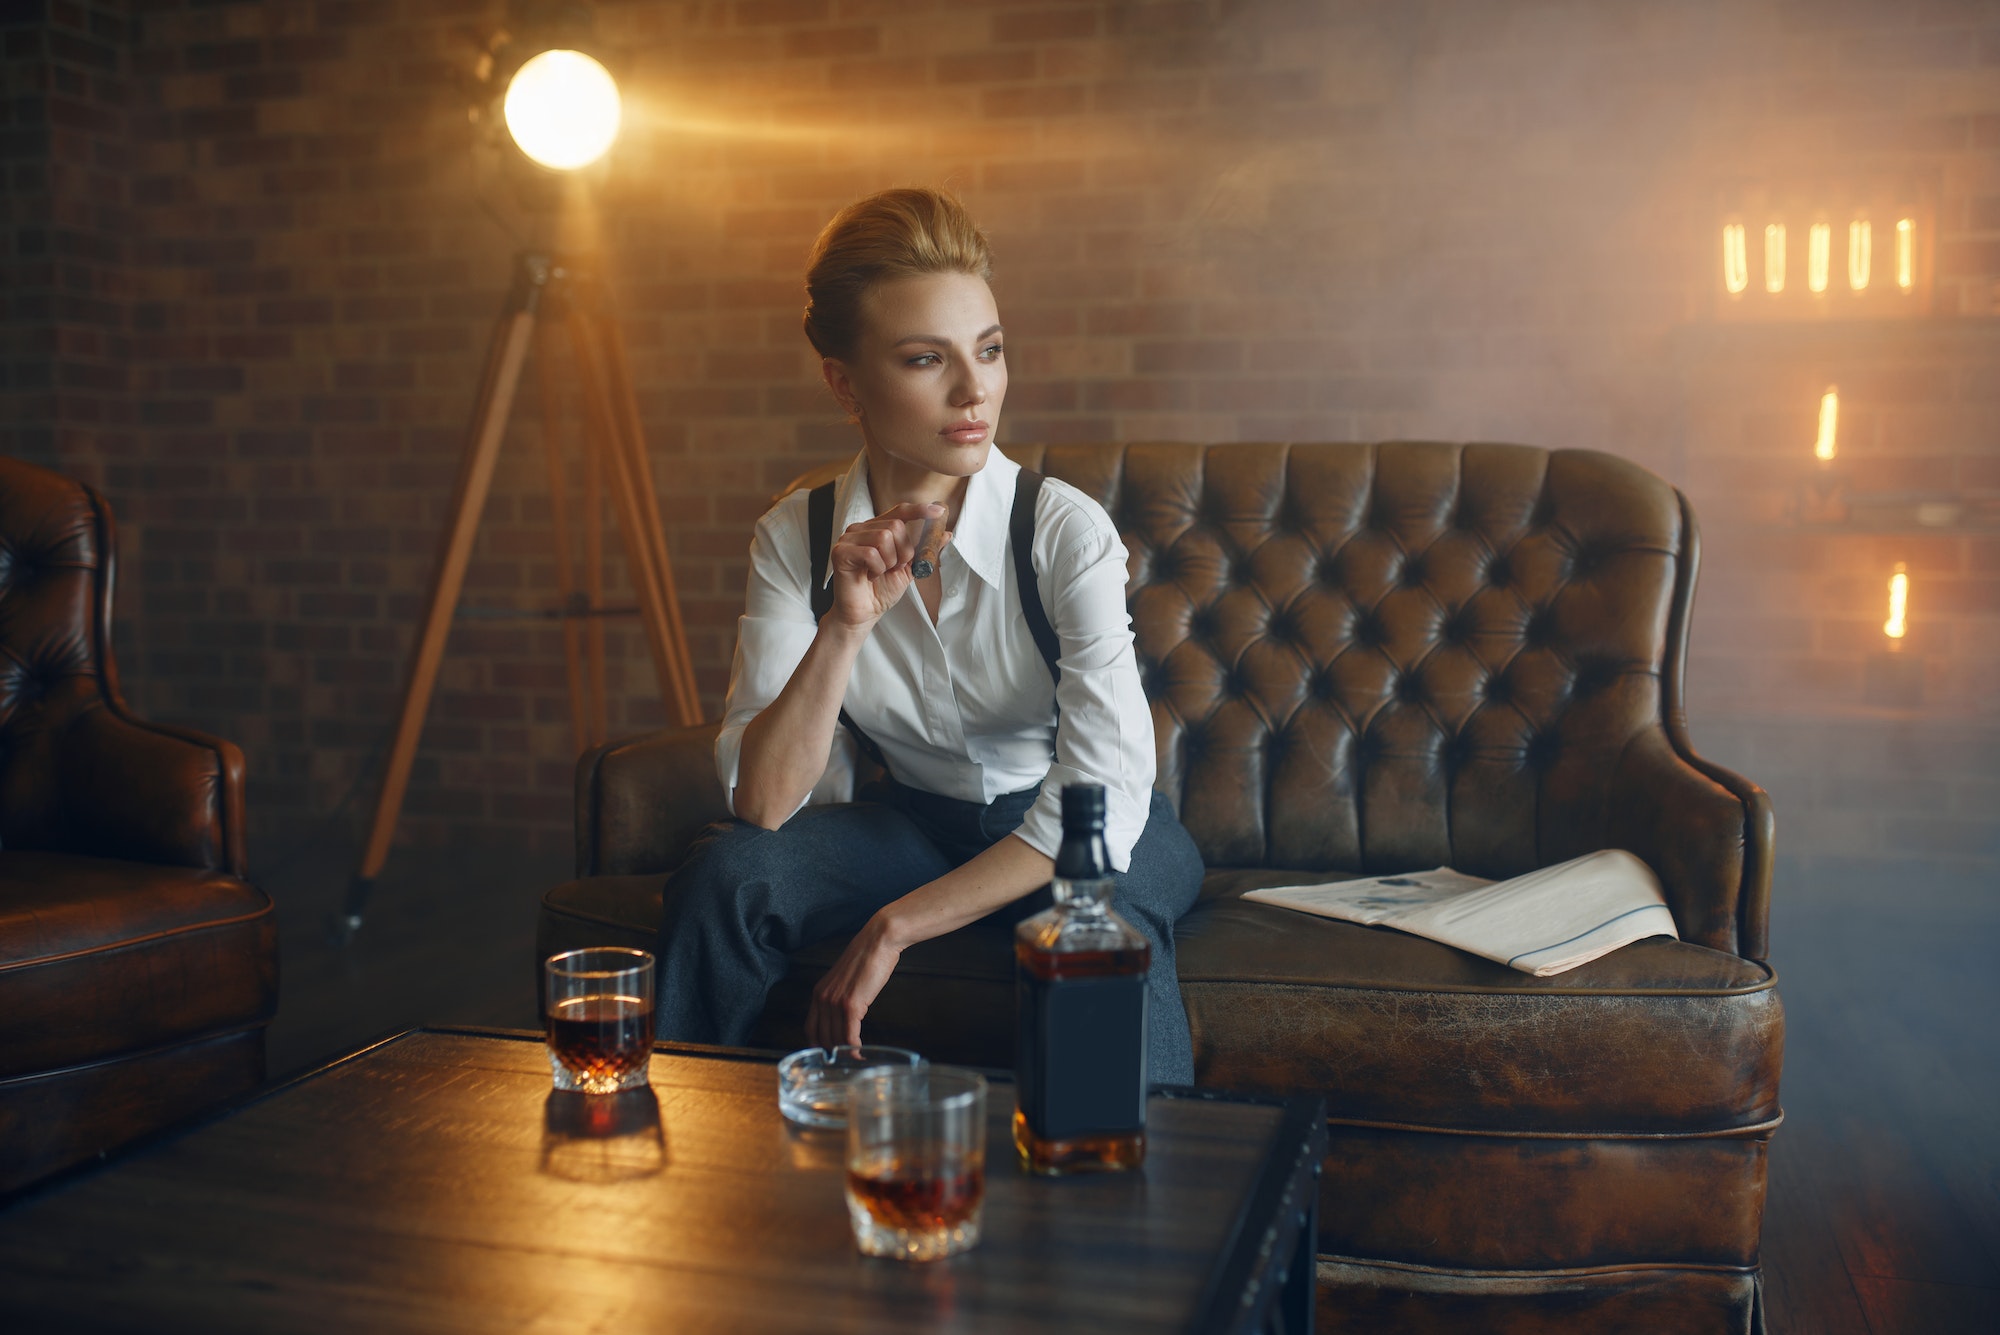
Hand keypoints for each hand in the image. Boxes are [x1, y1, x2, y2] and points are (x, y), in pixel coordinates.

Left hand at [807, 913, 904, 1048]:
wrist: (878, 941)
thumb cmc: (867, 958)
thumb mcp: (846, 980)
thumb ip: (841, 997)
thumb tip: (847, 1016)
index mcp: (819, 992)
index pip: (810, 1028)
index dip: (818, 1045)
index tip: (828, 1053)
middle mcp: (822, 999)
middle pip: (822, 1037)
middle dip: (834, 1052)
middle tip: (845, 1061)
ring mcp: (835, 1002)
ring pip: (836, 1039)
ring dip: (846, 1053)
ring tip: (855, 1058)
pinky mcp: (851, 1005)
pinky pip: (849, 1036)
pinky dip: (854, 1049)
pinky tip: (860, 1053)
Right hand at [827, 502, 949, 629]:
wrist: (863, 613)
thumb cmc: (881, 590)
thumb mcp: (909, 568)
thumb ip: (924, 550)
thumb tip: (946, 534)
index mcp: (876, 529)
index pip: (900, 512)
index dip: (919, 510)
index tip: (939, 512)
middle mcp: (861, 529)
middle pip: (895, 525)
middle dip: (903, 551)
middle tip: (893, 568)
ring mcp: (849, 538)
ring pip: (883, 537)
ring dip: (889, 561)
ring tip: (879, 573)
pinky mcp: (841, 552)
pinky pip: (870, 553)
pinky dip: (877, 569)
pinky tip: (869, 576)